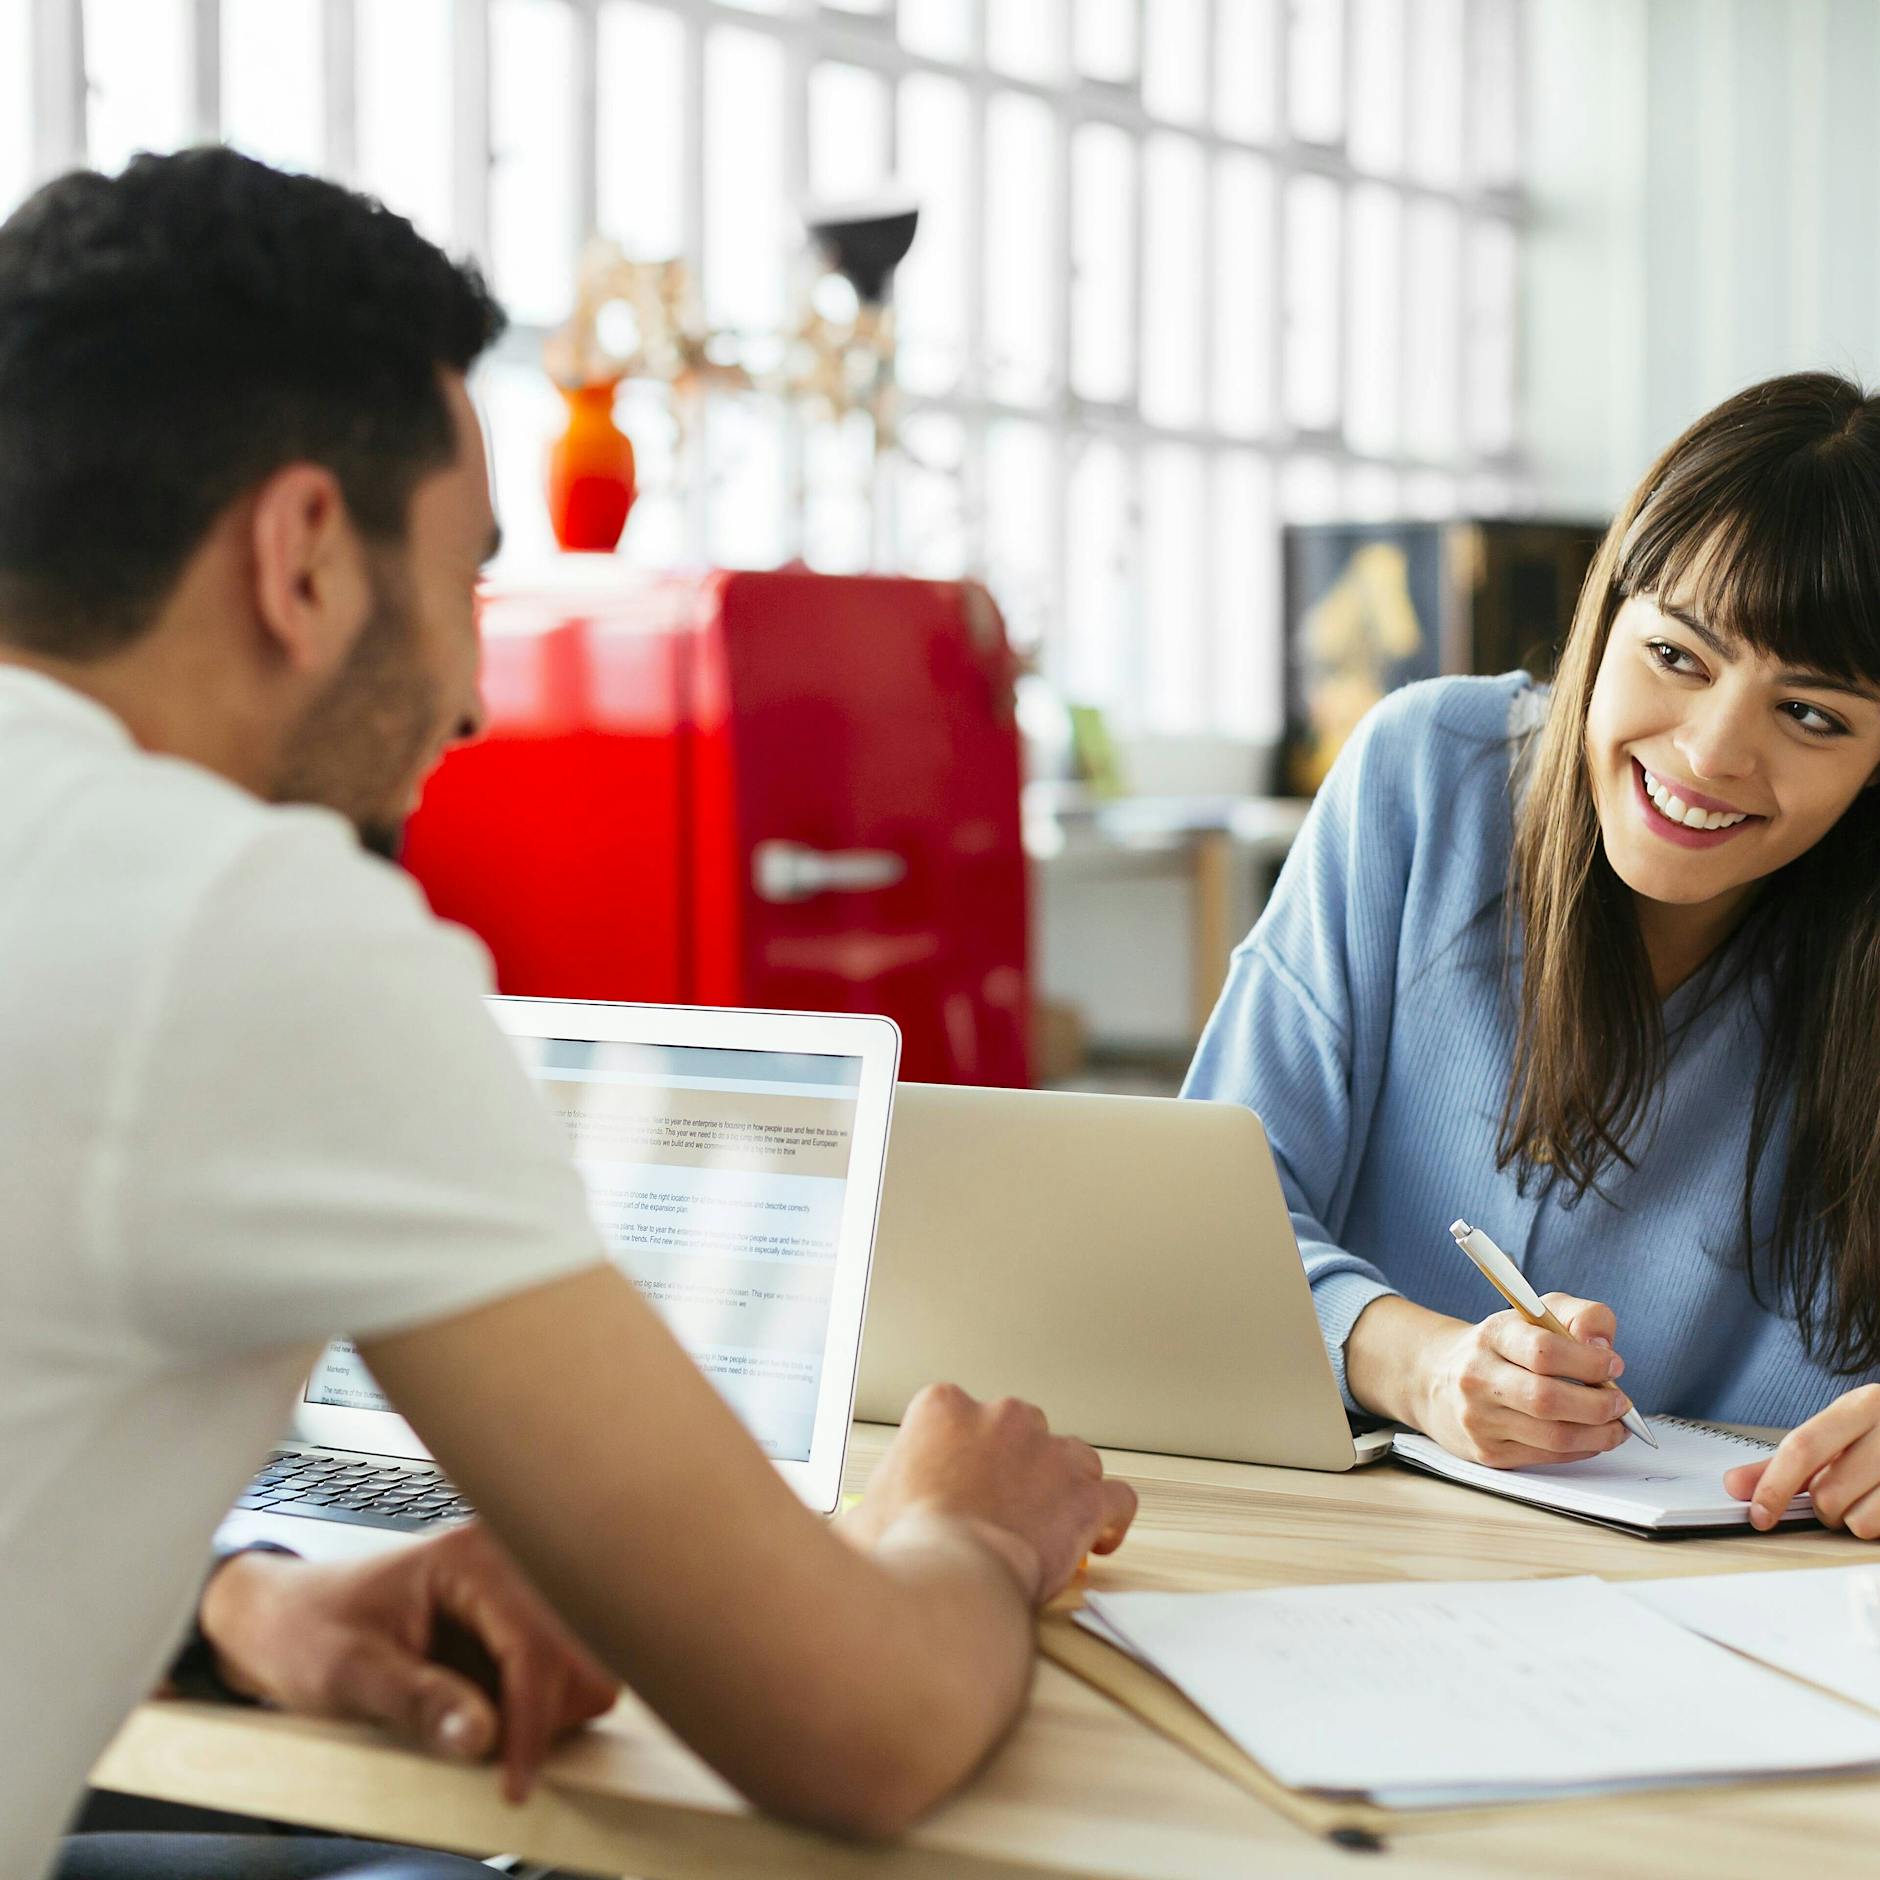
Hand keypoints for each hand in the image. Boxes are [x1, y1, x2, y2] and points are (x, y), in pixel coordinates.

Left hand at [195, 1522, 618, 1799]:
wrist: (282, 1620)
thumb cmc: (308, 1632)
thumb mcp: (349, 1674)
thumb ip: (419, 1703)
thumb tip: (482, 1738)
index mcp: (473, 1557)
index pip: (537, 1643)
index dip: (533, 1720)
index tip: (514, 1783)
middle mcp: (509, 1562)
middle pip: (578, 1654)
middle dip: (547, 1713)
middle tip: (494, 1755)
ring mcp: (518, 1591)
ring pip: (580, 1666)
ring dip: (543, 1713)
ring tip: (480, 1731)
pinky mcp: (515, 1622)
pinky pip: (559, 1675)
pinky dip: (535, 1710)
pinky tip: (486, 1716)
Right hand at [843, 1383, 1137, 1601]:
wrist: (950, 1582)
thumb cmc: (905, 1550)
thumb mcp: (864, 1512)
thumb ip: (873, 1500)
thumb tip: (858, 1521)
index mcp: (942, 1409)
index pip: (959, 1417)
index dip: (963, 1458)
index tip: (961, 1487)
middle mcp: (1002, 1417)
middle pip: (1019, 1431)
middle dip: (1016, 1468)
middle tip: (1000, 1512)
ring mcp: (1049, 1453)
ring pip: (1072, 1458)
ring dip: (1064, 1488)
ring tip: (1050, 1524)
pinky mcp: (1085, 1495)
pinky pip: (1116, 1497)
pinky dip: (1110, 1519)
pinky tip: (1099, 1539)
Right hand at [1403, 1292, 1636, 1467]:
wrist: (1439, 1378)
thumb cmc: (1503, 1345)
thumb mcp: (1538, 1313)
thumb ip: (1583, 1316)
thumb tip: (1603, 1347)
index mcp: (1493, 1336)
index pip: (1544, 1351)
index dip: (1589, 1362)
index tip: (1614, 1365)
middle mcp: (1478, 1377)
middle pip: (1548, 1399)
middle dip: (1598, 1405)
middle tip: (1621, 1403)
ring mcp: (1480, 1419)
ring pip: (1553, 1436)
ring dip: (1598, 1434)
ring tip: (1615, 1424)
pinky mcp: (1488, 1452)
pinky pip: (1548, 1457)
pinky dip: (1582, 1450)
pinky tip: (1591, 1437)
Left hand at [1725, 1385, 1879, 1534]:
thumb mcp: (1837, 1434)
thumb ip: (1785, 1461)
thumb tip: (1735, 1485)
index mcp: (1861, 1405)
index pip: (1803, 1447)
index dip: (1775, 1485)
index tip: (1759, 1514)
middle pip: (1829, 1492)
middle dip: (1822, 1506)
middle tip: (1837, 1494)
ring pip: (1858, 1520)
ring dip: (1852, 1520)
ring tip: (1867, 1497)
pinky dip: (1876, 1527)